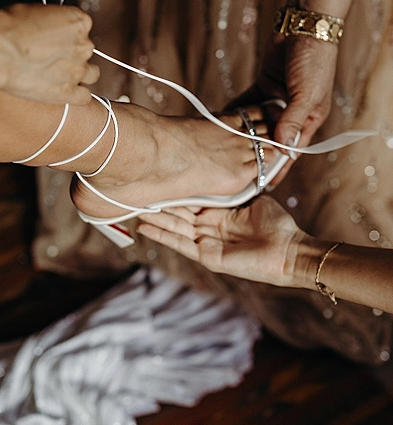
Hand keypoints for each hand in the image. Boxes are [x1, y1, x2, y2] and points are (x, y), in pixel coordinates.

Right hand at [0, 3, 98, 103]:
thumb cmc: (10, 27)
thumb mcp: (35, 9)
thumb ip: (51, 20)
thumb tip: (47, 26)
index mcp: (79, 22)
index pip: (82, 28)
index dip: (67, 34)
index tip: (55, 37)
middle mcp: (83, 46)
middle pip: (85, 51)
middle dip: (71, 54)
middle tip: (51, 56)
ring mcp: (77, 71)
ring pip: (91, 74)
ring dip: (79, 74)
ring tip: (60, 74)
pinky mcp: (67, 93)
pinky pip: (84, 97)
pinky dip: (78, 95)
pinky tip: (65, 92)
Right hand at [138, 196, 304, 286]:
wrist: (288, 249)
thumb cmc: (276, 224)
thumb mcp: (252, 198)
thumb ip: (233, 188)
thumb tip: (221, 168)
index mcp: (219, 213)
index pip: (190, 201)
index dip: (174, 192)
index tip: (157, 180)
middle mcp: (209, 227)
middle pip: (178, 215)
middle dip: (159, 205)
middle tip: (137, 194)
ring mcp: (206, 242)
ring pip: (175, 229)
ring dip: (156, 220)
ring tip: (135, 211)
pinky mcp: (208, 256)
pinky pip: (181, 245)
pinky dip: (163, 237)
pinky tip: (146, 229)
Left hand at [229, 34, 337, 182]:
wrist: (304, 26)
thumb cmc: (313, 60)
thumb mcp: (306, 94)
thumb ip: (292, 121)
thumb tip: (283, 148)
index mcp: (309, 118)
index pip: (290, 150)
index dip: (276, 166)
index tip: (262, 182)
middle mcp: (292, 112)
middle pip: (271, 138)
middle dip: (256, 153)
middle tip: (236, 169)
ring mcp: (277, 99)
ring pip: (257, 122)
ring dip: (244, 133)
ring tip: (224, 151)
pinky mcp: (264, 86)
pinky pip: (248, 104)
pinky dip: (237, 112)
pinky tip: (221, 123)